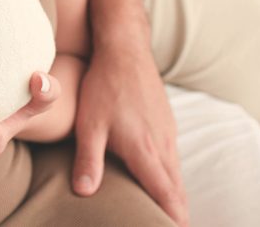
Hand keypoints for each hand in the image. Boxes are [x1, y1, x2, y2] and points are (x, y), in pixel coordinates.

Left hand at [73, 43, 188, 225]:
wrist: (125, 50)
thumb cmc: (104, 86)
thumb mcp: (89, 124)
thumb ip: (88, 159)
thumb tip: (84, 192)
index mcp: (146, 150)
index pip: (166, 194)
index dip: (172, 217)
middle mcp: (163, 145)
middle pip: (176, 189)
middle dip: (175, 211)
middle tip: (169, 225)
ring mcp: (168, 133)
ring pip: (175, 173)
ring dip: (173, 194)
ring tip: (165, 212)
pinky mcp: (166, 123)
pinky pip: (172, 157)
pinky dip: (169, 176)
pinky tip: (159, 178)